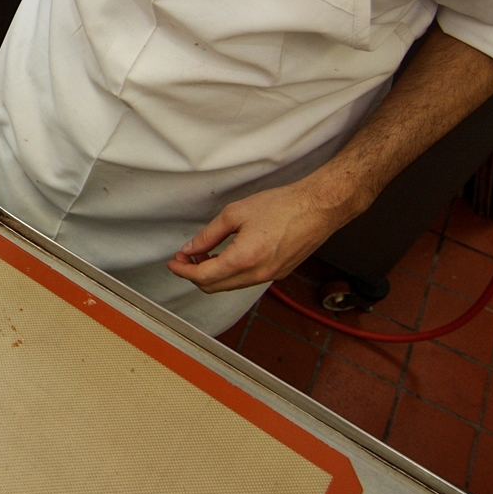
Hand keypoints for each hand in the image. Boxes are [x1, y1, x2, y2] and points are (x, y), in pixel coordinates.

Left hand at [167, 180, 347, 292]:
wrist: (319, 208)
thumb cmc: (282, 206)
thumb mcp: (235, 213)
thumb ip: (208, 235)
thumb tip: (190, 249)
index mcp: (245, 259)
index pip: (203, 276)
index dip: (183, 271)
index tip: (173, 263)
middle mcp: (258, 274)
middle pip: (214, 287)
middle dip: (194, 275)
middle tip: (183, 259)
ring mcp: (270, 277)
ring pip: (230, 286)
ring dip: (212, 275)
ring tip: (202, 255)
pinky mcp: (279, 274)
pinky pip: (245, 281)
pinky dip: (229, 274)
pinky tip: (224, 257)